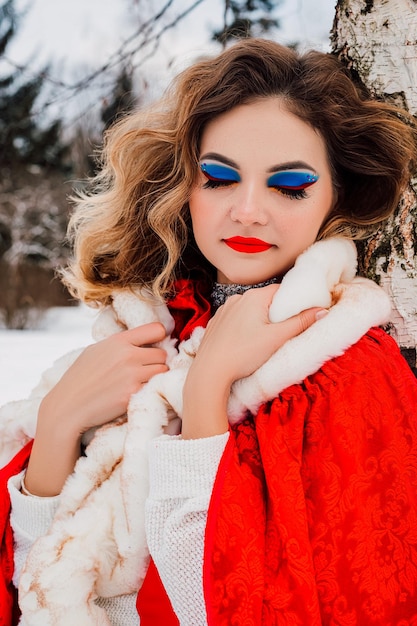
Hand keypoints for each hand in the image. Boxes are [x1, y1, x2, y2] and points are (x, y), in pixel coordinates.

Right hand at [41, 321, 168, 434]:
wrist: (68, 406)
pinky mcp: (134, 394)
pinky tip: (137, 392)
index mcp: (118, 341)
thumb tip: (142, 340)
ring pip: (163, 371)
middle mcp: (128, 355)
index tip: (156, 345)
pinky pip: (155, 387)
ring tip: (141, 382)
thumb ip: (120, 344)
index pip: (156, 329)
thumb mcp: (96, 350)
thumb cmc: (80, 378)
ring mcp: (132, 375)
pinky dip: (150, 390)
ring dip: (156, 377)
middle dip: (157, 362)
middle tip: (145, 370)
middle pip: (162, 354)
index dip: (159, 337)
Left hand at [182, 284, 325, 438]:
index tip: (302, 313)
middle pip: (265, 300)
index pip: (281, 290)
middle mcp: (237, 298)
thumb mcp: (277, 339)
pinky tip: (246, 342)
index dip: (294, 300)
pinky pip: (236, 319)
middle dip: (277, 312)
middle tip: (286, 330)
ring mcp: (224, 310)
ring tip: (265, 339)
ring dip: (260, 320)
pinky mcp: (216, 323)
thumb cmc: (244, 354)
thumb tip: (322, 311)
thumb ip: (301, 323)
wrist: (210, 372)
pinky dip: (244, 327)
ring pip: (250, 310)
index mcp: (254, 297)